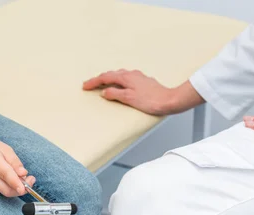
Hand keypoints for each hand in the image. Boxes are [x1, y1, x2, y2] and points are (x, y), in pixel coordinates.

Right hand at [0, 139, 35, 196]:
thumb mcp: (6, 150)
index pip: (6, 175)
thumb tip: (24, 173)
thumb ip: (15, 162)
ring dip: (20, 189)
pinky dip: (14, 188)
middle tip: (31, 179)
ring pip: (7, 192)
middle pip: (7, 190)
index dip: (16, 183)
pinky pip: (5, 191)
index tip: (24, 188)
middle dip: (22, 189)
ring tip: (27, 179)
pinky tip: (19, 180)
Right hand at [83, 70, 202, 115]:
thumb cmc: (151, 101)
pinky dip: (119, 81)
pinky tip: (121, 86)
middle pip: (111, 75)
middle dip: (99, 79)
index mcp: (126, 77)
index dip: (93, 82)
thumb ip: (115, 94)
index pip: (105, 78)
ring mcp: (138, 77)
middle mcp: (131, 74)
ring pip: (120, 76)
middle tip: (90, 85)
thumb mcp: (129, 98)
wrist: (168, 100)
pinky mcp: (143, 81)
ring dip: (109, 79)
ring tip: (102, 85)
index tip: (85, 86)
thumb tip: (104, 91)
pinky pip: (127, 79)